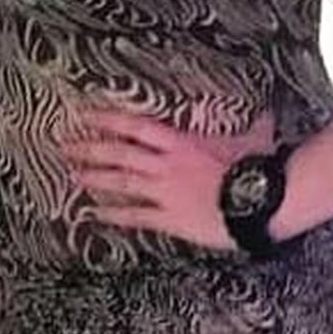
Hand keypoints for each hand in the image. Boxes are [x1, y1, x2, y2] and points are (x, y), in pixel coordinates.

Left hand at [63, 109, 273, 249]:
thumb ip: (254, 128)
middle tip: (65, 146)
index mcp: (181, 143)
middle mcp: (166, 164)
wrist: (261, 200)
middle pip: (118, 152)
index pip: (135, 126)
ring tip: (72, 175)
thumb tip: (267, 118)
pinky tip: (96, 215)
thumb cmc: (258, 170)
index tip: (85, 115)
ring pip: (120, 182)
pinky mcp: (170, 218)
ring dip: (94, 178)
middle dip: (89, 148)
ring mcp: (165, 191)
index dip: (107, 119)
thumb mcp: (253, 142)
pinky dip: (114, 215)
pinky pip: (135, 216)